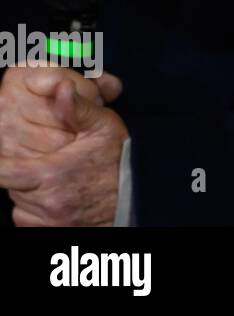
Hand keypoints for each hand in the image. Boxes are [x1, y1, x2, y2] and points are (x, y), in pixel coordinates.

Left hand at [0, 67, 126, 226]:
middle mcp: (44, 200)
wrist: (135, 202)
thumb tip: (62, 87)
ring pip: (18, 199)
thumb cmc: (121, 164)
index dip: (0, 162)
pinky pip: (27, 217)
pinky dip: (34, 208)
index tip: (4, 156)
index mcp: (50, 173)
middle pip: (10, 183)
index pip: (2, 171)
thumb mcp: (105, 128)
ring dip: (28, 188)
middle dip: (20, 170)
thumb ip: (78, 108)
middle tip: (42, 163)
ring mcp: (45, 219)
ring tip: (56, 178)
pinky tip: (56, 196)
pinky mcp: (47, 230)